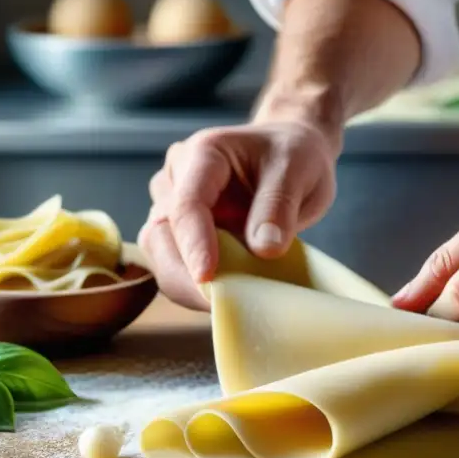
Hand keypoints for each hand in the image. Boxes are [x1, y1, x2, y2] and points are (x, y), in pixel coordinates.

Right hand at [139, 120, 338, 309]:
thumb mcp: (298, 169)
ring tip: (228, 304)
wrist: (293, 153)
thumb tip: (263, 250)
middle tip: (219, 304)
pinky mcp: (184, 235)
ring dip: (187, 285)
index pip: (186, 203)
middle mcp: (178, 180)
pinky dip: (198, 287)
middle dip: (183, 274)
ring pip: (161, 255)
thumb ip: (278, 205)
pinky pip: (179, 266)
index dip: (194, 243)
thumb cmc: (294, 154)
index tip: (208, 277)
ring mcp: (176, 208)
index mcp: (203, 155)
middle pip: (160, 234)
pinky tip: (228, 299)